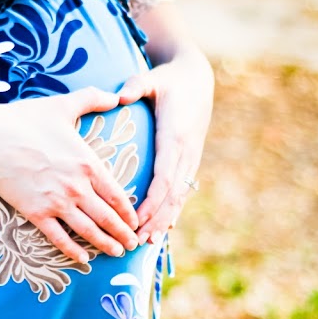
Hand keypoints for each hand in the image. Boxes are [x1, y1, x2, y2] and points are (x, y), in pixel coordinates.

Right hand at [0, 87, 139, 263]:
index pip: (117, 194)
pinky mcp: (36, 213)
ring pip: (88, 231)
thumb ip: (92, 99)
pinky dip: (72, 251)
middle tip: (134, 243)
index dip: (129, 212)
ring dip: (105, 244)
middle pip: (107, 217)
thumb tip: (115, 94)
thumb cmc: (24, 120)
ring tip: (118, 253)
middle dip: (123, 233)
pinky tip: (83, 260)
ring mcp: (56, 203)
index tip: (137, 221)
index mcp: (87, 164)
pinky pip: (58, 238)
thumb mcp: (63, 105)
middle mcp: (76, 187)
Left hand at [117, 49, 213, 244]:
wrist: (198, 77)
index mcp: (174, 136)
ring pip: (179, 196)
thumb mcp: (153, 78)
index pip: (164, 176)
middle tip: (138, 240)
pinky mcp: (190, 160)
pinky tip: (164, 229)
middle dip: (156, 219)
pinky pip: (182, 190)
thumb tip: (119, 95)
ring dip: (164, 220)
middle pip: (171, 195)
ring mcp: (190, 158)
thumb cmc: (169, 79)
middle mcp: (185, 152)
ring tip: (148, 242)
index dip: (153, 201)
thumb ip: (136, 85)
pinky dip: (173, 211)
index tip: (138, 218)